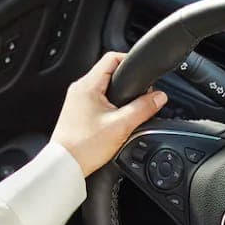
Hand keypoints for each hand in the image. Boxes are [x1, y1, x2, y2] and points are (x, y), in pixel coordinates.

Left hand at [50, 51, 167, 176]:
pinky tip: (114, 120)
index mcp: (88, 85)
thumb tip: (159, 97)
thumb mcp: (121, 126)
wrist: (65, 165)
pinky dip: (108, 106)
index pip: (112, 58)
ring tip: (127, 110)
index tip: (142, 74)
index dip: (130, 61)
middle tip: (139, 96)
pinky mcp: (76, 113)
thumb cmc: (85, 146)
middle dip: (127, 82)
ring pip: (103, 89)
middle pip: (108, 73)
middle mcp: (79, 89)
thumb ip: (142, 108)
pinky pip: (96, 101)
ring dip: (118, 96)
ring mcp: (76, 101)